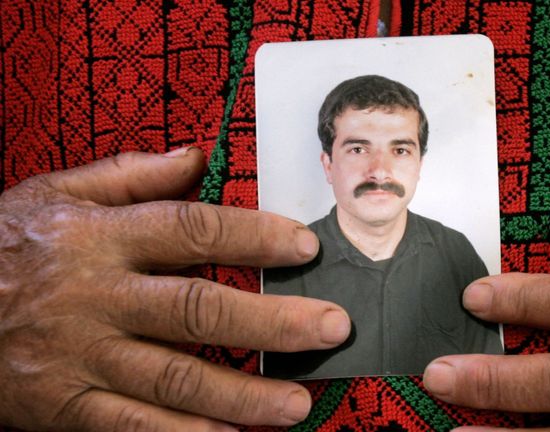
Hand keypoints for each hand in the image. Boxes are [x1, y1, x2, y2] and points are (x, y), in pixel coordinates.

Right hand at [0, 149, 350, 430]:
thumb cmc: (6, 244)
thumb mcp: (56, 192)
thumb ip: (130, 172)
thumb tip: (196, 157)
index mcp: (101, 235)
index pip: (192, 231)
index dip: (254, 238)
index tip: (305, 247)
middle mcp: (97, 295)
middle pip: (198, 309)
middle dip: (272, 322)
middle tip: (330, 329)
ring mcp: (82, 354)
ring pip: (174, 376)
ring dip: (242, 393)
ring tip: (297, 403)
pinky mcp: (64, 403)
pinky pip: (130, 426)